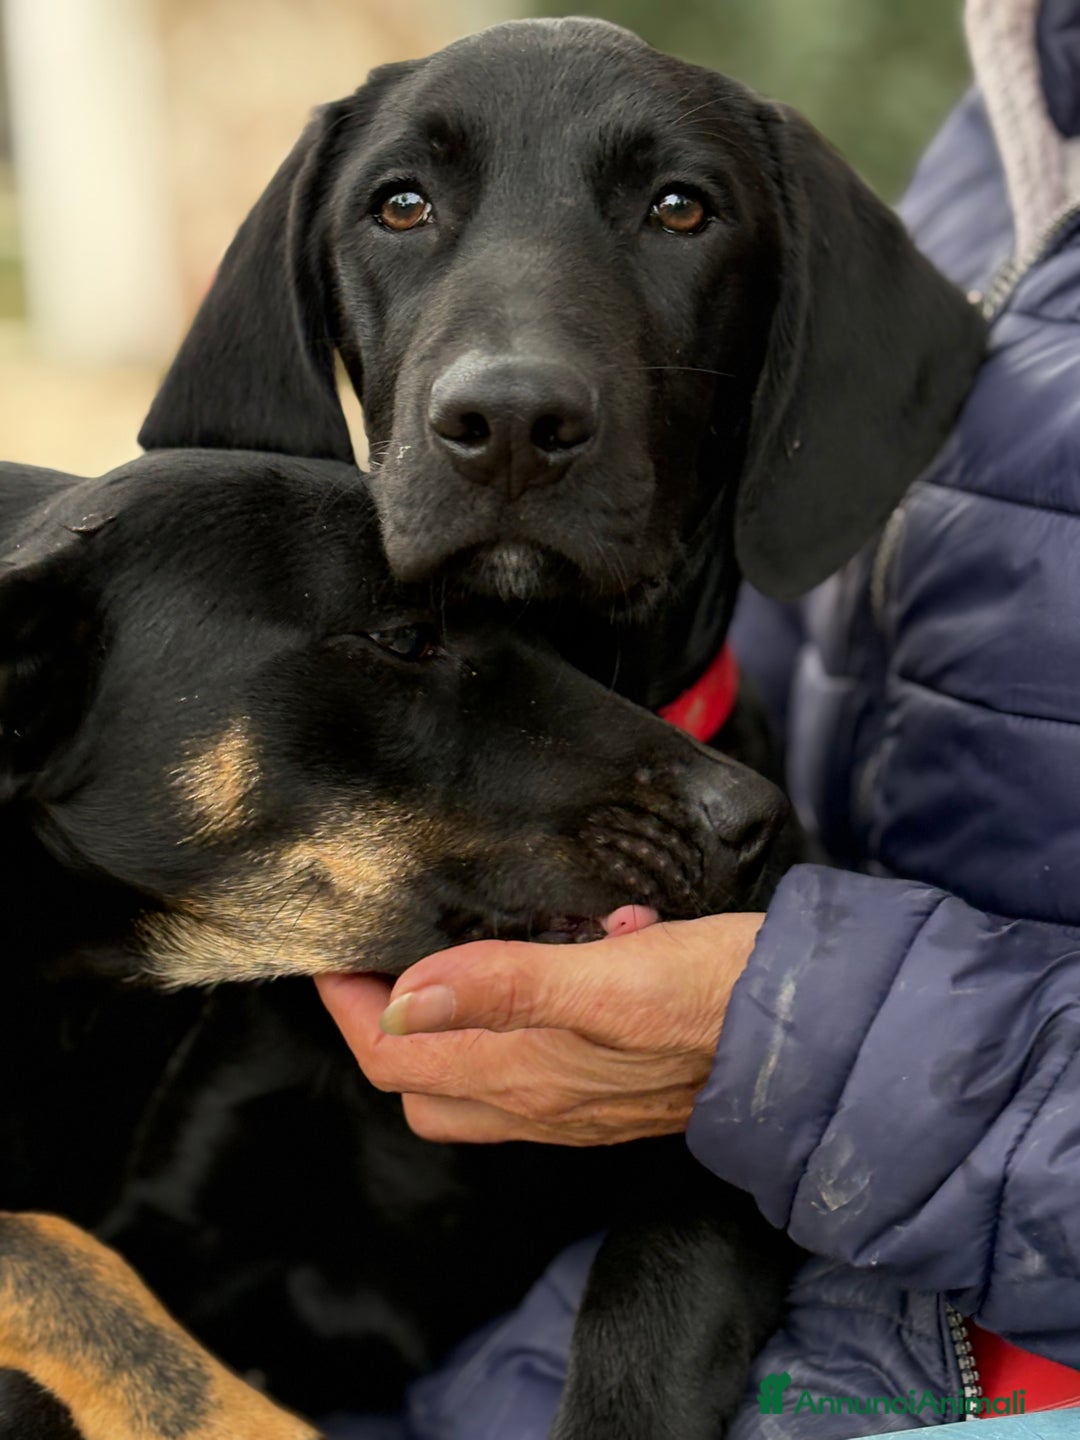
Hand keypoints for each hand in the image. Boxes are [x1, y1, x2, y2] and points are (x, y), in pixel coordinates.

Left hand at [315, 910, 763, 1145]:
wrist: (812, 1034)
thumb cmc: (717, 996)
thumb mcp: (609, 980)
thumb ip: (508, 987)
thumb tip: (408, 997)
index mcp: (525, 1072)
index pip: (395, 1053)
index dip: (351, 1006)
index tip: (335, 953)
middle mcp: (539, 1099)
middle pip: (418, 1079)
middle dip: (380, 1025)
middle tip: (375, 959)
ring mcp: (573, 1101)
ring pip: (466, 1081)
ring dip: (437, 1028)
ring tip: (441, 958)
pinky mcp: (607, 1085)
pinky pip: (523, 1069)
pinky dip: (503, 1023)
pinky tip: (545, 963)